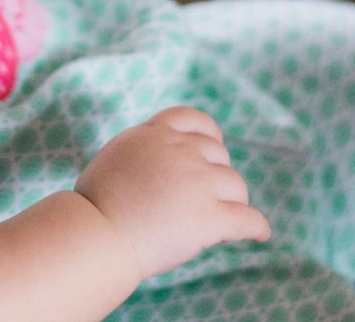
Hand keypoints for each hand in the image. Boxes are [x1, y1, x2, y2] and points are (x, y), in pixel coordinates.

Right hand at [74, 107, 269, 279]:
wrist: (96, 234)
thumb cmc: (94, 207)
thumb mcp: (116, 158)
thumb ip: (144, 152)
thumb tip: (160, 163)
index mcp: (154, 134)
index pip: (194, 120)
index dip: (208, 136)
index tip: (212, 150)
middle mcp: (180, 151)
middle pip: (219, 156)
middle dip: (217, 175)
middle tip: (208, 199)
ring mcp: (198, 182)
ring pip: (236, 187)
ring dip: (232, 202)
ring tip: (224, 221)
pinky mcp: (209, 216)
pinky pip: (247, 220)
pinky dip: (256, 227)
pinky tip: (260, 234)